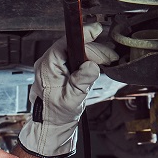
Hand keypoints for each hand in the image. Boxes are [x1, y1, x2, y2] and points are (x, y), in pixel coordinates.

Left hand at [20, 23, 119, 157]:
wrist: (49, 127)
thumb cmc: (56, 116)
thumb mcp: (71, 100)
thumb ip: (81, 82)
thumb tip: (92, 66)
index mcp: (47, 68)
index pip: (65, 44)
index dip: (82, 36)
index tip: (96, 30)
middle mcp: (47, 64)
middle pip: (73, 47)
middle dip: (94, 50)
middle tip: (111, 57)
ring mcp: (52, 67)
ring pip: (74, 52)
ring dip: (92, 55)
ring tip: (108, 61)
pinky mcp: (58, 71)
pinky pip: (73, 59)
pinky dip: (86, 60)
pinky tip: (96, 65)